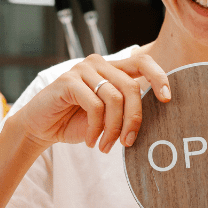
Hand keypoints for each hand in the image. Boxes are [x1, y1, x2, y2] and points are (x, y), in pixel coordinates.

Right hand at [12, 52, 170, 152]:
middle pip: (131, 87)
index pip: (142, 62)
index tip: (168, 99)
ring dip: (113, 129)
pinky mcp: (68, 81)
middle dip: (134, 119)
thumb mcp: (106, 116)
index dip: (158, 77)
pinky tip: (90, 140)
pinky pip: (94, 106)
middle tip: (128, 142)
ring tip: (105, 146)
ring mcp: (82, 69)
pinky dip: (95, 128)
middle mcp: (98, 63)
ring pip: (114, 98)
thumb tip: (157, 113)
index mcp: (111, 68)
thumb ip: (125, 108)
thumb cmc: (75, 122)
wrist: (40, 128)